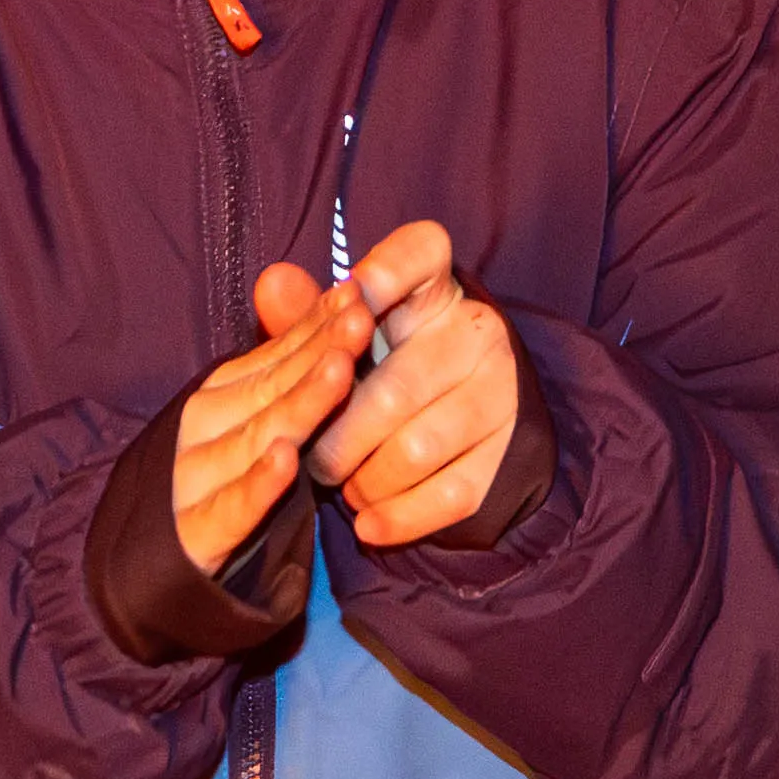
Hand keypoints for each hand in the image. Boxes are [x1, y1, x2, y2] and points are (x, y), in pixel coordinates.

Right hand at [176, 258, 376, 579]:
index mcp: (220, 394)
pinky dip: (257, 485)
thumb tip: (328, 292)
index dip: (320, 323)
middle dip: (319, 352)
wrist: (147, 570)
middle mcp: (203, 427)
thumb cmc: (222, 483)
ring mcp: (193, 478)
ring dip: (298, 406)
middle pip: (272, 388)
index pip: (279, 354)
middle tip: (361, 319)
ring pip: (255, 439)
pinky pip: (231, 508)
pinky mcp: (193, 535)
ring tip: (340, 373)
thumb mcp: (255, 419)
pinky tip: (286, 462)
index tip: (360, 293)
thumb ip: (286, 360)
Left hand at [304, 221, 533, 548]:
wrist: (463, 419)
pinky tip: (369, 524)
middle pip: (396, 386)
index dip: (380, 277)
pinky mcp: (506, 451)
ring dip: (366, 481)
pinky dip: (401, 517)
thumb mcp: (348, 336)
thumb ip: (308, 316)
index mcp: (435, 286)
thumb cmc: (383, 364)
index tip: (346, 301)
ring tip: (342, 487)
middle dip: (339, 434)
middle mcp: (476, 330)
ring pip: (417, 449)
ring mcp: (499, 392)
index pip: (419, 254)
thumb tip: (272, 283)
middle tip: (310, 457)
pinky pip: (450, 495)